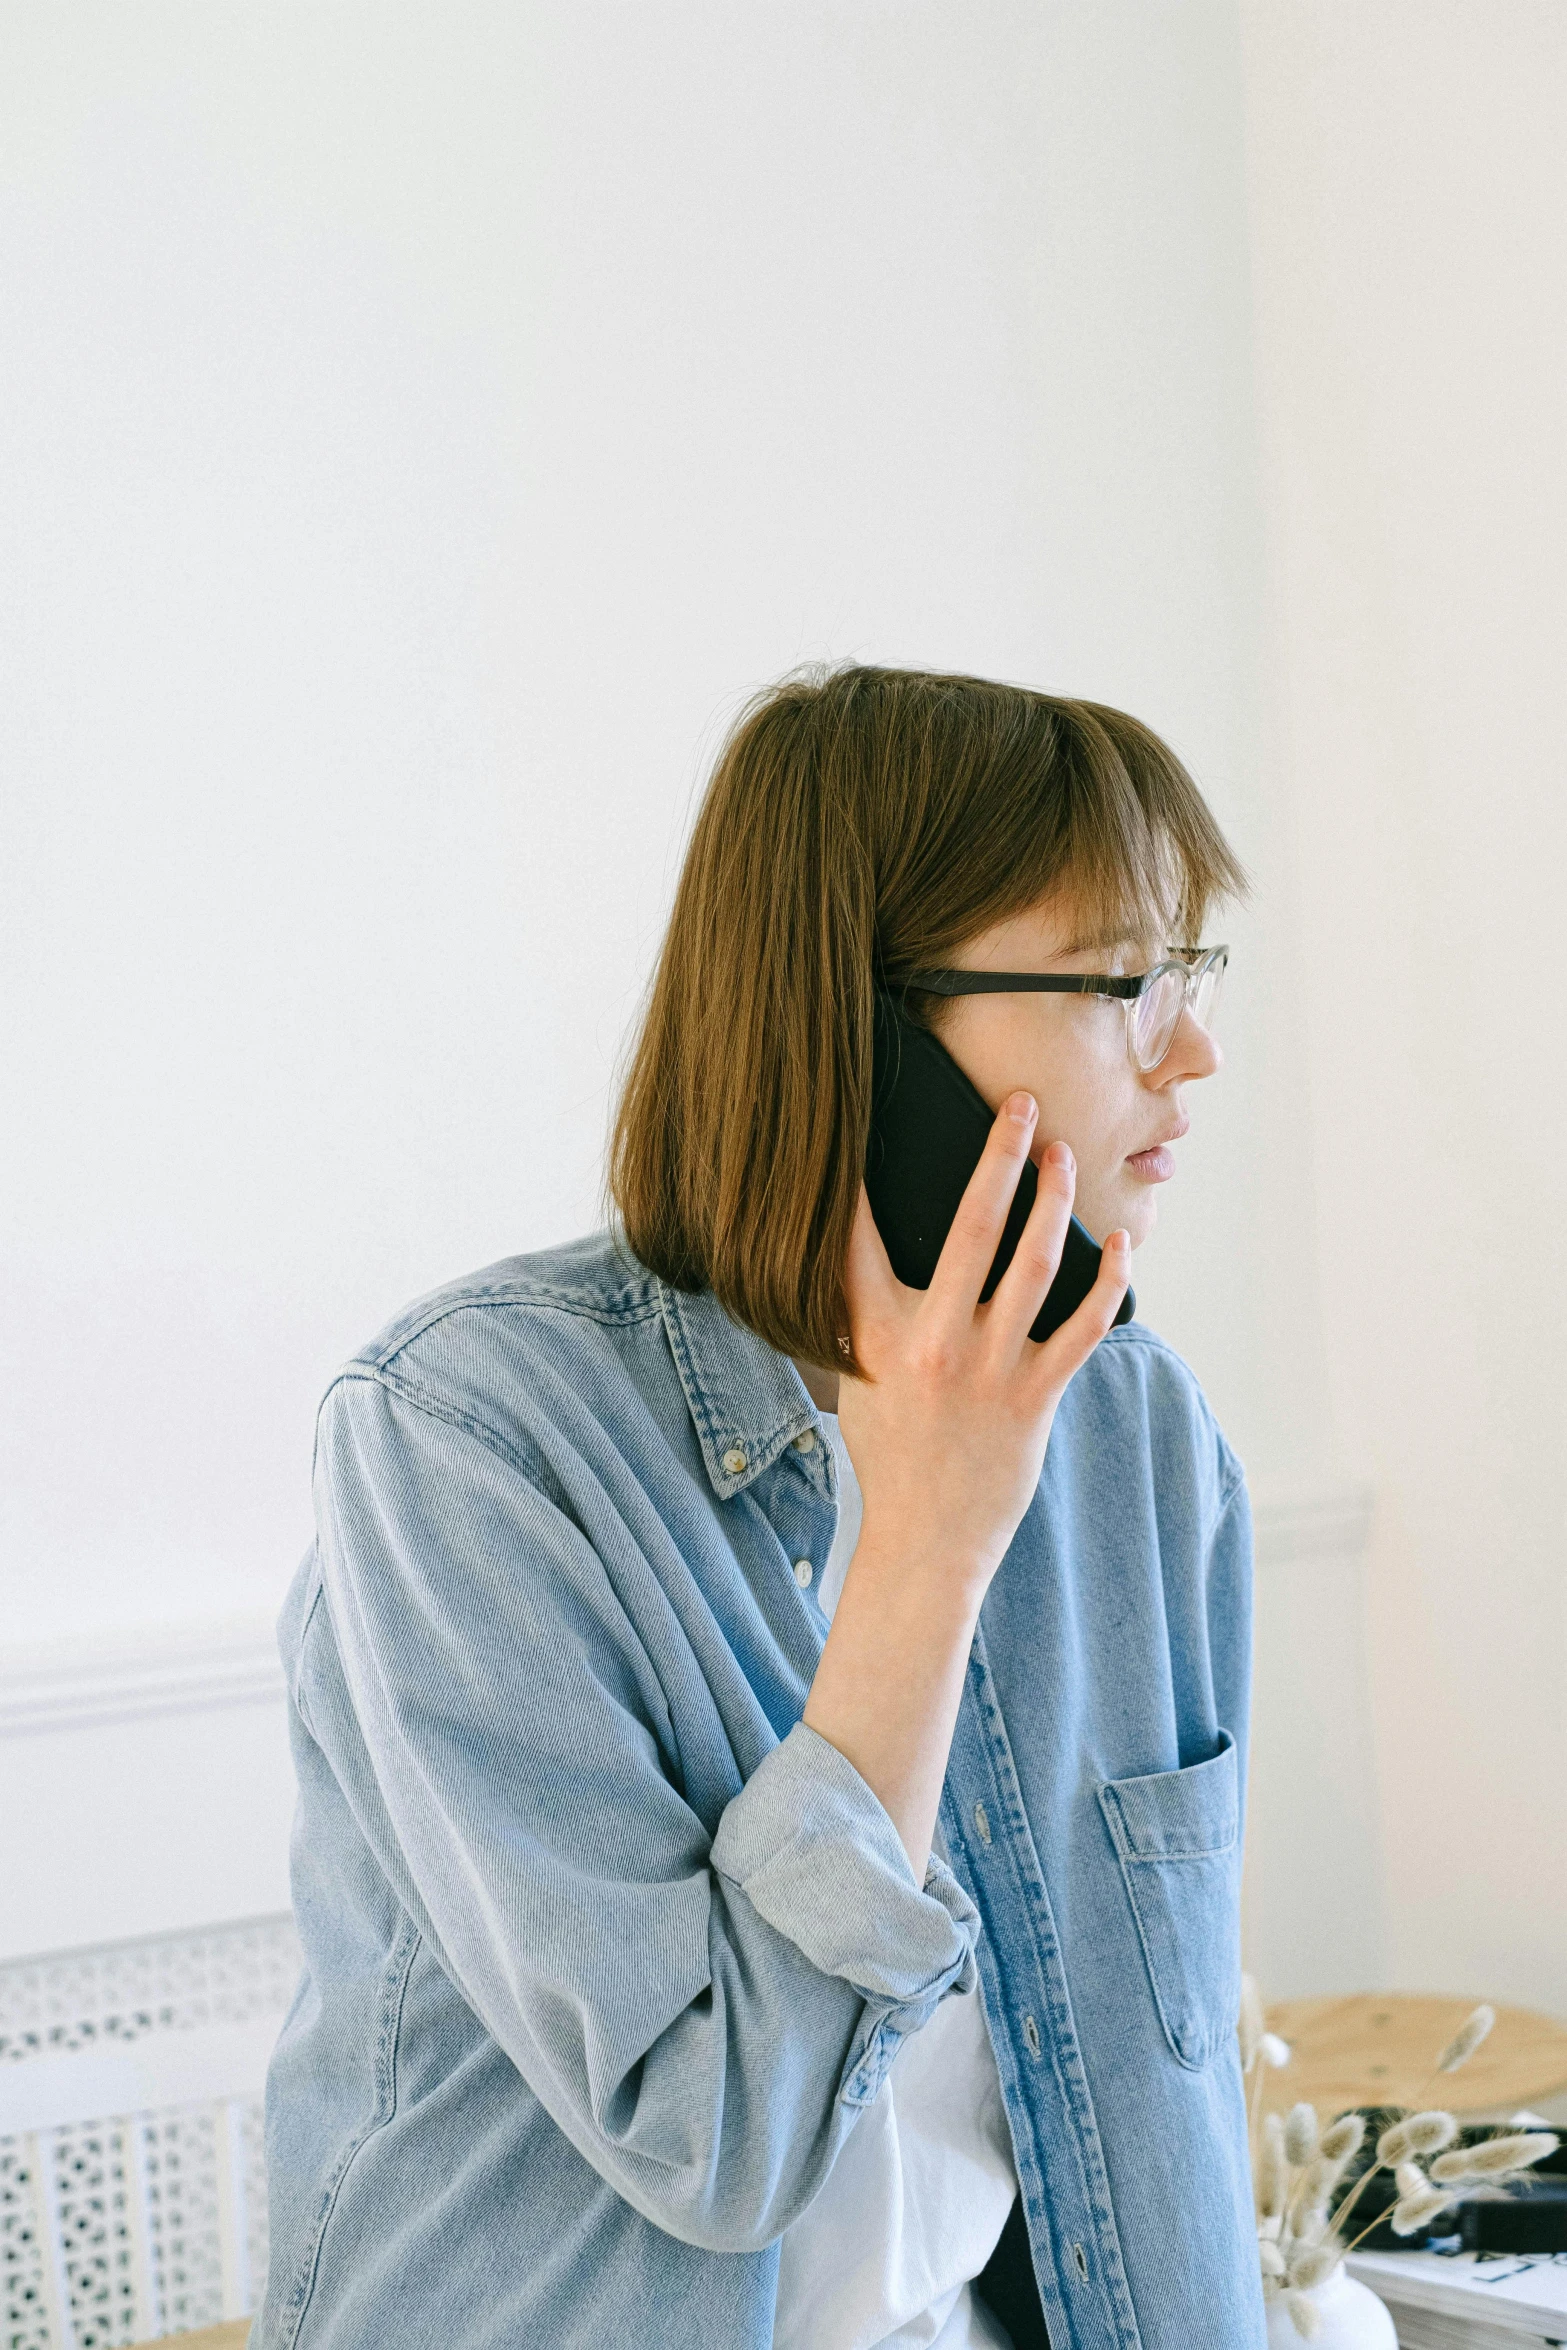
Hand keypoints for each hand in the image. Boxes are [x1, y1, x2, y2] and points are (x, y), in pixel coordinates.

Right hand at [836, 1089, 1130, 1608]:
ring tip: (1063, 1156)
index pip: (860, 1238)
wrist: (926, 1543)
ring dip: (1054, 1202)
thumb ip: (865, 1319)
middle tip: (1020, 1104)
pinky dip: (1106, 1282)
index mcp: (877, 1336)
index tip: (873, 1119)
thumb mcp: (857, 1382)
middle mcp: (934, 1344)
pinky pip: (1083, 1327)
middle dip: (999, 1156)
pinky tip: (1120, 1245)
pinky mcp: (1035, 1397)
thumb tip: (869, 1256)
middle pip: (971, 1227)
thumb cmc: (890, 1457)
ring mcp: (990, 1370)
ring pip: (1035, 1265)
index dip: (863, 1178)